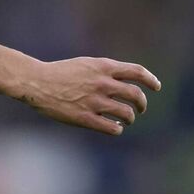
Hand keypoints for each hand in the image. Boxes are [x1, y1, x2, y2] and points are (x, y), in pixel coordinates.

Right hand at [18, 56, 161, 135]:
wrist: (38, 83)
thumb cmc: (61, 73)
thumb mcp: (86, 64)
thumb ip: (106, 71)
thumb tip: (126, 81)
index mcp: (103, 67)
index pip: (137, 72)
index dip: (150, 80)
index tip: (156, 86)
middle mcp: (103, 83)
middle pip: (136, 95)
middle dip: (142, 104)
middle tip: (140, 109)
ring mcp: (95, 102)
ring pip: (127, 114)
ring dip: (130, 118)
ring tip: (126, 119)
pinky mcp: (86, 118)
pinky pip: (112, 128)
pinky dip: (118, 129)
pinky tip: (116, 127)